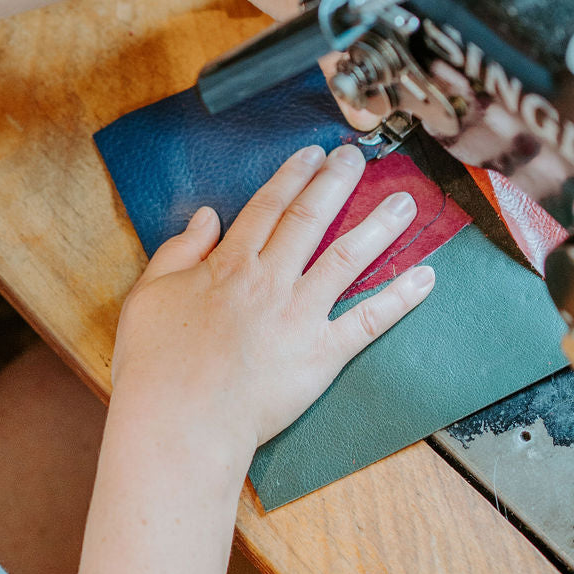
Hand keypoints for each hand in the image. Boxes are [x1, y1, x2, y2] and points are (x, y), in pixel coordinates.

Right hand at [111, 144, 435, 459]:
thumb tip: (206, 216)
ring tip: (405, 202)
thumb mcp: (149, 294)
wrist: (182, 420)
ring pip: (347, 258)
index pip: (267, 207)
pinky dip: (400, 298)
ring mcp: (301, 315)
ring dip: (379, 226)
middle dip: (337, 182)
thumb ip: (178, 251)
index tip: (313, 154)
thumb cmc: (156, 364)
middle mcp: (271, 280)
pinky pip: (369, 321)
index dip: (292, 177)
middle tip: (359, 157)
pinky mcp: (322, 354)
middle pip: (311, 219)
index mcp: (229, 264)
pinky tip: (425, 278)